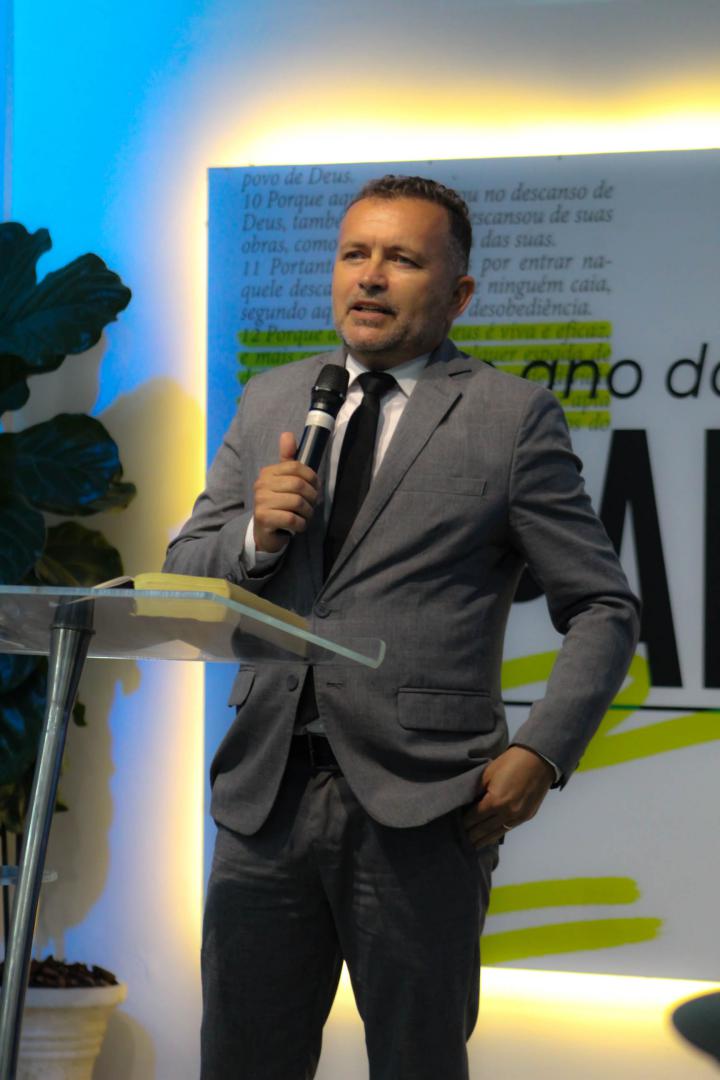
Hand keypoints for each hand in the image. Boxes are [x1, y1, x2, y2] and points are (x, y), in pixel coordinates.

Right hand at [253, 432, 318, 552]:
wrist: (264, 532)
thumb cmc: (279, 504)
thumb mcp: (284, 480)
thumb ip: (288, 459)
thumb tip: (287, 434)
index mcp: (267, 473)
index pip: (296, 467)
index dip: (311, 478)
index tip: (315, 488)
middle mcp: (261, 485)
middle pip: (298, 485)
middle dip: (312, 497)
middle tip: (312, 505)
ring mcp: (260, 502)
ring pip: (297, 503)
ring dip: (308, 513)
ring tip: (305, 516)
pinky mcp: (263, 519)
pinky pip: (292, 519)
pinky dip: (301, 524)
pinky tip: (299, 526)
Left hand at [462, 746, 553, 847]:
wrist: (539, 760)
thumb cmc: (510, 762)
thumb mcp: (488, 773)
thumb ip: (477, 790)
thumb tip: (467, 803)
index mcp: (495, 801)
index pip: (474, 817)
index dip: (464, 822)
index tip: (456, 826)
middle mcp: (507, 813)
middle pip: (484, 829)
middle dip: (472, 835)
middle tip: (461, 841)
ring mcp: (519, 817)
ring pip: (497, 832)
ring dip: (484, 839)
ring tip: (473, 845)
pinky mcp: (527, 816)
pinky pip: (508, 828)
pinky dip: (498, 833)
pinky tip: (491, 836)